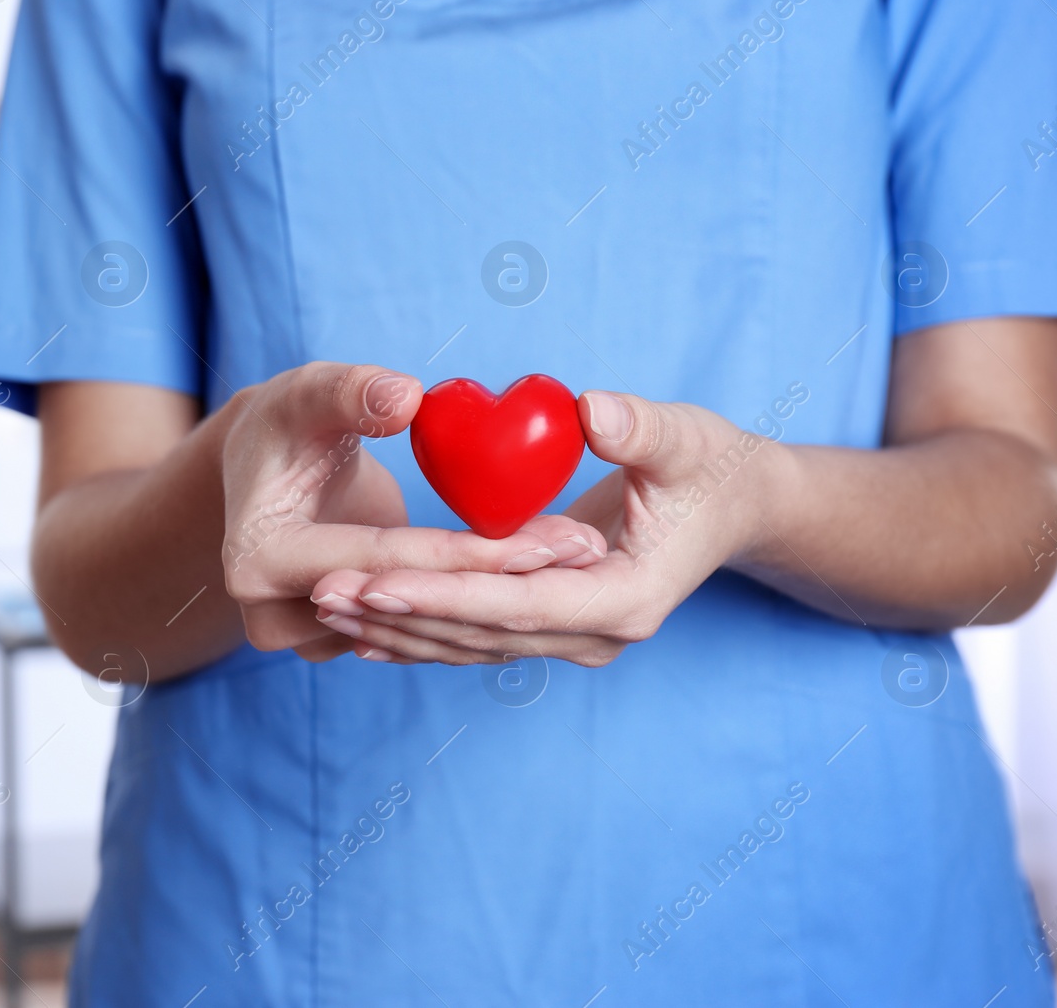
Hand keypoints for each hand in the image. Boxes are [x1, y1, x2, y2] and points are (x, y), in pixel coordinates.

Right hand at [220, 363, 607, 662]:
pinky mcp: (341, 637)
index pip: (386, 559)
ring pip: (425, 628)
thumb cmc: (282, 420)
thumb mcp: (306, 394)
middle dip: (509, 579)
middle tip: (587, 544)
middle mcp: (276, 616)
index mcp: (260, 560)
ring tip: (582, 551)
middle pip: (415, 604)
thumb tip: (405, 398)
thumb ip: (350, 392)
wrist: (259, 468)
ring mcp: (307, 636)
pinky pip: (422, 628)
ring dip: (506, 597)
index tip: (553, 529)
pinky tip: (547, 571)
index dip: (472, 550)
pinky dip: (482, 603)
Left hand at [309, 392, 782, 665]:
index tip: (373, 578)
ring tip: (322, 607)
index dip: (440, 594)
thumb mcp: (687, 438)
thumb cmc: (712, 465)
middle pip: (479, 635)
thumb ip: (641, 429)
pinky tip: (360, 629)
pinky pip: (474, 637)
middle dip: (398, 615)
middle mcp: (593, 635)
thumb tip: (592, 412)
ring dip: (395, 628)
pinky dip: (418, 631)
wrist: (735, 507)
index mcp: (624, 599)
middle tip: (321, 593)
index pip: (515, 604)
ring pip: (469, 644)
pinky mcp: (551, 626)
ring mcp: (572, 638)